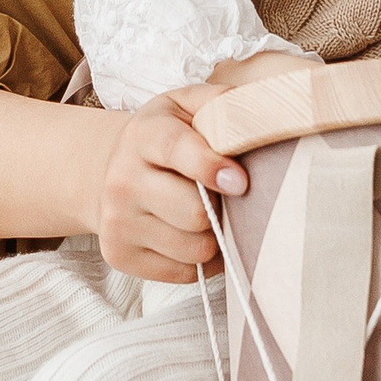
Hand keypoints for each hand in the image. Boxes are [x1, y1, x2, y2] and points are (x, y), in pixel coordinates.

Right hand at [93, 91, 247, 283]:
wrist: (112, 172)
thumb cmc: (166, 137)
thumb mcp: (188, 107)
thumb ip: (223, 106)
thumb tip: (268, 121)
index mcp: (143, 134)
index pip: (176, 150)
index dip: (211, 166)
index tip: (241, 181)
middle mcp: (121, 179)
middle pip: (193, 212)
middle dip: (220, 207)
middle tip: (224, 196)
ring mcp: (116, 221)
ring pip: (194, 249)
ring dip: (214, 237)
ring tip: (209, 215)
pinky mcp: (118, 255)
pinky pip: (184, 274)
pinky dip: (201, 261)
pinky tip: (192, 235)